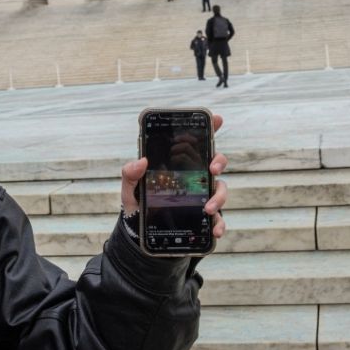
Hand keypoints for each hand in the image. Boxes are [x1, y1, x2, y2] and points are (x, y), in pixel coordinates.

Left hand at [121, 113, 228, 239]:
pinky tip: (215, 230)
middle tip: (212, 168)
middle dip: (219, 162)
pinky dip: (219, 224)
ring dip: (218, 197)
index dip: (210, 129)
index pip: (197, 144)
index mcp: (180, 165)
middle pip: (216, 163)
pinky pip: (218, 219)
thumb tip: (141, 161)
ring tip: (207, 208)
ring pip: (219, 190)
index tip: (217, 119)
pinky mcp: (203, 217)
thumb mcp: (130, 188)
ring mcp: (201, 196)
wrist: (140, 231)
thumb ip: (130, 174)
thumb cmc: (138, 203)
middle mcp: (195, 178)